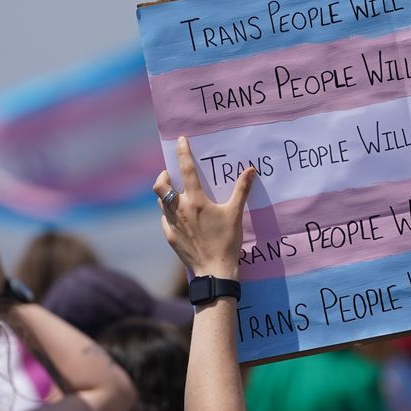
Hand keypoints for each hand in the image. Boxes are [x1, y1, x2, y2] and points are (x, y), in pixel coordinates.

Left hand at [153, 137, 254, 278]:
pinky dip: (170, 213)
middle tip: (171, 174)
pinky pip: (165, 219)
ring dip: (167, 195)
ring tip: (178, 195)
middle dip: (163, 175)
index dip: (183, 153)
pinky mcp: (170, 236)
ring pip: (161, 202)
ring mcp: (173, 223)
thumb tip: (250, 170)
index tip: (180, 140)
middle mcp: (180, 209)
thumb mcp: (236, 213)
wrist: (214, 270)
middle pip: (160, 185)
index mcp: (196, 201)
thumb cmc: (227, 240)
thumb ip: (241, 190)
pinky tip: (181, 217)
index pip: (186, 170)